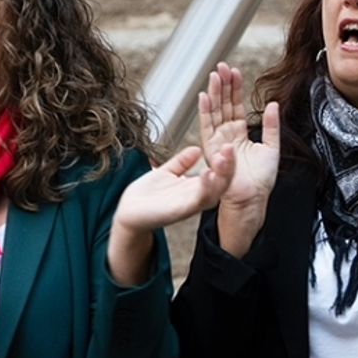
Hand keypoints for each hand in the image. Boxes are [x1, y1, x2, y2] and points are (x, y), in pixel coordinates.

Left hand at [113, 143, 236, 233]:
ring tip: (222, 159)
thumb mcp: (166, 173)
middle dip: (229, 165)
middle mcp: (196, 197)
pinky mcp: (180, 211)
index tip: (227, 144)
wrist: (128, 213)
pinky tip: (206, 173)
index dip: (225, 159)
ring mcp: (189, 205)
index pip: (218, 173)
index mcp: (195, 188)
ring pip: (214, 192)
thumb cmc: (146, 197)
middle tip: (230, 147)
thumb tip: (196, 149)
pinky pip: (198, 200)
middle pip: (222, 183)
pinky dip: (205, 188)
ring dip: (221, 176)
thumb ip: (181, 162)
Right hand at [198, 63, 279, 220]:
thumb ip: (272, 126)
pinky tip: (204, 96)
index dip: (235, 88)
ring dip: (214, 93)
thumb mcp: (272, 147)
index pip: (236, 106)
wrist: (252, 199)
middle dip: (222, 85)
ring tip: (214, 75)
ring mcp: (218, 141)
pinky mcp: (212, 150)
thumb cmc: (260, 180)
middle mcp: (227, 135)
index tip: (234, 71)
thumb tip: (274, 104)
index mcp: (240, 134)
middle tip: (222, 66)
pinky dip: (205, 111)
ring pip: (214, 112)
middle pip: (223, 105)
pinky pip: (206, 127)